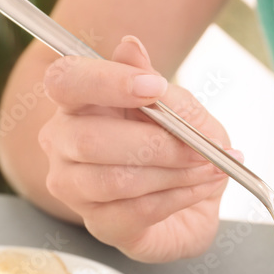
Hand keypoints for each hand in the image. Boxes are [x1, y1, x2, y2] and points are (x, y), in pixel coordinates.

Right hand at [39, 36, 238, 261]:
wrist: (198, 204)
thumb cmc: (181, 152)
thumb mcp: (186, 113)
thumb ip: (159, 88)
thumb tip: (130, 47)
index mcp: (79, 104)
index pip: (66, 83)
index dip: (106, 83)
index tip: (154, 87)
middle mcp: (63, 144)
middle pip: (88, 139)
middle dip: (157, 143)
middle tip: (202, 148)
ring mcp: (75, 188)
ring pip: (115, 179)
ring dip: (174, 173)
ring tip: (210, 168)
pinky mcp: (101, 225)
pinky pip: (138, 211)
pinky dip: (180, 197)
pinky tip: (201, 188)